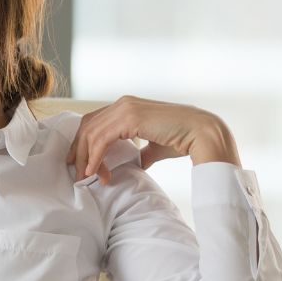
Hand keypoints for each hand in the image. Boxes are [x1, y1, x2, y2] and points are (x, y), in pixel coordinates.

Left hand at [64, 95, 235, 184]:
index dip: (84, 143)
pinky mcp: (129, 118)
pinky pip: (101, 139)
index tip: (82, 164)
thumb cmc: (182, 139)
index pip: (95, 122)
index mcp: (127, 106)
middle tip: (79, 173)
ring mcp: (125, 108)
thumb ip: (141, 152)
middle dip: (79, 151)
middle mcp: (123, 103)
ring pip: (91, 133)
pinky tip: (96, 171)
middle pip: (88, 126)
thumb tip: (135, 163)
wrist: (202, 134)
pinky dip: (95, 157)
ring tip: (88, 176)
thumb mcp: (154, 146)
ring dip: (86, 158)